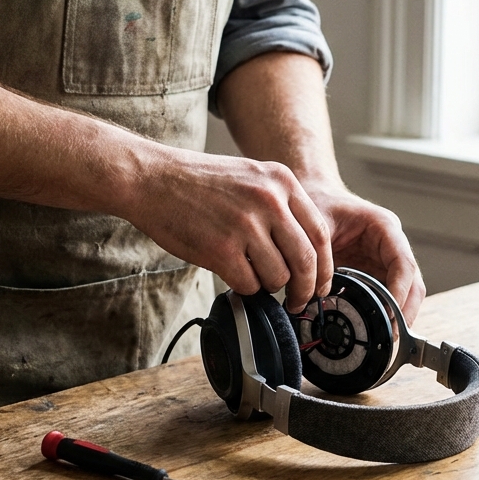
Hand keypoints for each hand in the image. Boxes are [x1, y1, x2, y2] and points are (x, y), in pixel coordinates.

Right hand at [119, 149, 333, 308]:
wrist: (152, 179)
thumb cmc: (198, 183)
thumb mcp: (251, 177)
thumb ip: (280, 205)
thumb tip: (305, 252)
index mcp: (282, 181)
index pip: (320, 233)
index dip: (325, 266)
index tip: (320, 284)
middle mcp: (269, 200)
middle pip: (307, 260)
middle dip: (306, 289)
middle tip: (298, 302)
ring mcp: (246, 225)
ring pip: (279, 277)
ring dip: (269, 287)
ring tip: (253, 278)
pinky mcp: (222, 249)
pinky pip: (250, 285)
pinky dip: (245, 289)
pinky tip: (234, 277)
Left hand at [303, 182, 425, 323]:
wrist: (311, 195)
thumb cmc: (316, 203)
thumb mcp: (315, 226)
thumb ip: (317, 257)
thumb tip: (312, 294)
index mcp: (384, 228)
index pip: (404, 265)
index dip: (399, 293)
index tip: (389, 315)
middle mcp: (391, 246)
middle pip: (412, 284)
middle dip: (404, 312)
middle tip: (390, 337)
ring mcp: (385, 261)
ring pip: (404, 294)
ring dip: (397, 317)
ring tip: (383, 340)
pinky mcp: (375, 274)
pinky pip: (386, 297)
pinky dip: (382, 315)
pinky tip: (372, 331)